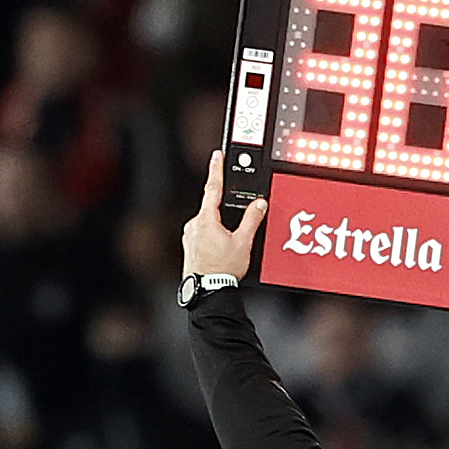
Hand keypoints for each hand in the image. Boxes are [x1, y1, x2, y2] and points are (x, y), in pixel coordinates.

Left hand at [181, 150, 266, 283]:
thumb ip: (251, 220)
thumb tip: (258, 204)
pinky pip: (203, 235)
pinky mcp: (190, 248)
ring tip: (230, 246)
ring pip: (208, 222)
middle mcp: (194, 225)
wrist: (208, 293)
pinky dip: (213, 238)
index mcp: (206, 220)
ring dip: (220, 227)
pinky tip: (222, 251)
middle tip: (236, 227)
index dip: (216, 170)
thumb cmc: (222, 271)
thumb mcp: (243, 243)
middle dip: (225, 211)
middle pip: (212, 208)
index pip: (212, 188)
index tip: (217, 156)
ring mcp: (190, 237)